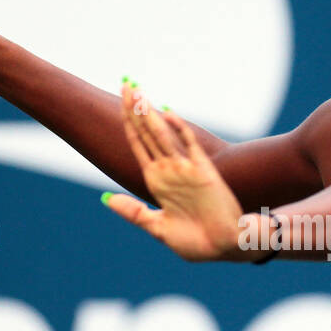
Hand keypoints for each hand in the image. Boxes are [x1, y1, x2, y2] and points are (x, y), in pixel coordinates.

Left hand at [103, 82, 247, 261]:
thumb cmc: (195, 242)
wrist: (225, 248)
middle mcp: (168, 170)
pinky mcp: (203, 171)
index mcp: (155, 180)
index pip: (137, 143)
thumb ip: (133, 212)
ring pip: (162, 135)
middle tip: (126, 82)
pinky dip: (179, 129)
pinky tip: (167, 112)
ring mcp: (185, 169)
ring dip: (149, 114)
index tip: (121, 100)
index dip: (127, 121)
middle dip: (135, 108)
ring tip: (137, 91)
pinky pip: (189, 145)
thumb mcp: (157, 227)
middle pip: (147, 132)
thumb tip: (105, 198)